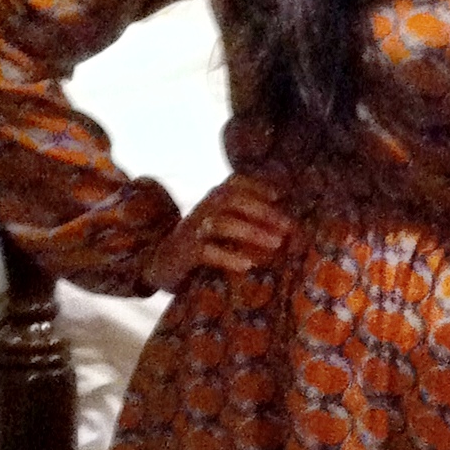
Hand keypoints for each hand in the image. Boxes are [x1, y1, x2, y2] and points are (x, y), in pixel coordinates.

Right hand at [143, 174, 293, 291]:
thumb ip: (243, 217)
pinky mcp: (186, 253)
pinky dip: (229, 257)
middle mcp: (203, 210)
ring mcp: (193, 231)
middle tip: (287, 228)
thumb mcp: (220, 223)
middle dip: (263, 212)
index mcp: (212, 200)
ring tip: (276, 244)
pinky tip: (247, 265)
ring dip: (251, 232)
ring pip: (221, 224)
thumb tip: (283, 224)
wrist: (162, 261)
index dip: (257, 186)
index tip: (279, 196)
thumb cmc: (200, 242)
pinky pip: (207, 252)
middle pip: (232, 200)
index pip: (234, 183)